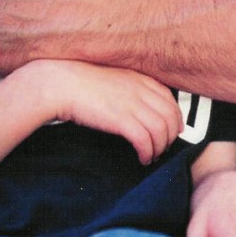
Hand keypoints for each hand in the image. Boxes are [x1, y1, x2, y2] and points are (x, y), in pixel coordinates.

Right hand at [4, 60, 182, 163]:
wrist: (60, 83)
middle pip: (171, 117)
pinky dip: (148, 153)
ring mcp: (132, 104)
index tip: (171, 131)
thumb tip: (138, 106)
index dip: (174, 118)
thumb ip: (128, 88)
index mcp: (139, 78)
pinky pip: (146, 140)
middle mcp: (140, 89)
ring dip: (160, 148)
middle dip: (170, 137)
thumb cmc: (80, 81)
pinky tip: (142, 158)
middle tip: (162, 148)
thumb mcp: (111, 77)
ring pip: (161, 131)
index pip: (169, 100)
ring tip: (151, 156)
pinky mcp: (121, 120)